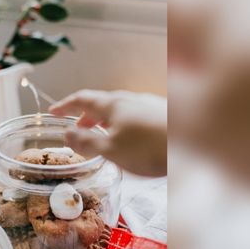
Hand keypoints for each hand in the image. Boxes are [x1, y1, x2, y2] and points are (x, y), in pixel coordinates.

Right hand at [49, 90, 166, 176]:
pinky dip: (122, 124)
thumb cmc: (149, 147)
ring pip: (120, 109)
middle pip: (102, 103)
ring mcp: (148, 105)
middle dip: (86, 115)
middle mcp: (130, 99)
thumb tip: (66, 134)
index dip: (65, 105)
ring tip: (102, 136)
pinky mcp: (163, 115)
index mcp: (112, 104)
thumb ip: (86, 142)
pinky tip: (130, 139)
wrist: (195, 143)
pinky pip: (135, 116)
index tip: (53, 111)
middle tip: (77, 127)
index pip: (82, 99)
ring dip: (106, 121)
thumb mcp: (110, 149)